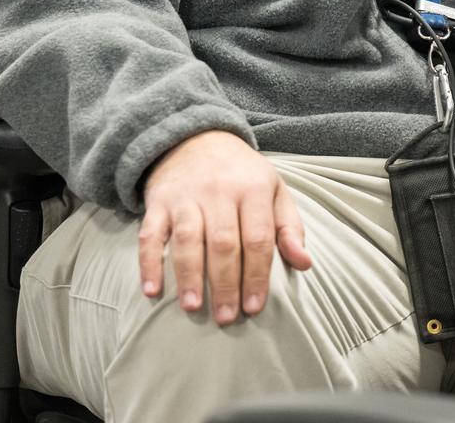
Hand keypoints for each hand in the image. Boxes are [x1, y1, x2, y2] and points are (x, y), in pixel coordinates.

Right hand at [138, 130, 313, 324]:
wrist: (196, 137)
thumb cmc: (241, 173)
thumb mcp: (274, 189)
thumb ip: (289, 227)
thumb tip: (305, 264)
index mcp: (253, 189)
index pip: (258, 238)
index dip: (256, 275)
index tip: (254, 307)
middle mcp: (219, 190)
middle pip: (224, 243)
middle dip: (225, 284)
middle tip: (227, 318)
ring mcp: (186, 196)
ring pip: (188, 239)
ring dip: (189, 276)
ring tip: (193, 307)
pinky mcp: (159, 201)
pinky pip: (150, 234)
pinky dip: (149, 263)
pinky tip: (151, 290)